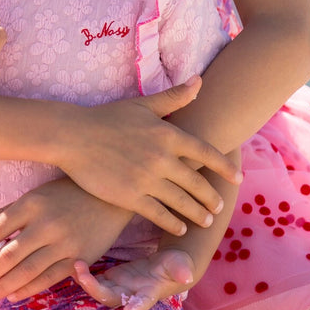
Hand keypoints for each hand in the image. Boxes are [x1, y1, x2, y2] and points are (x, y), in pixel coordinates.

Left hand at [0, 178, 132, 302]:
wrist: (110, 198)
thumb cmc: (66, 195)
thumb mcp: (37, 195)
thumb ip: (11, 213)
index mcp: (31, 203)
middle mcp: (46, 223)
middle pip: (8, 255)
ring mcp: (64, 242)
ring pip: (26, 271)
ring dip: (4, 287)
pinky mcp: (79, 258)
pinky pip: (49, 278)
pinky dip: (28, 289)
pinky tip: (14, 295)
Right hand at [52, 79, 241, 230]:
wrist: (73, 136)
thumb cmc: (107, 118)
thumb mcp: (142, 104)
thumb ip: (174, 97)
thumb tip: (200, 81)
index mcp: (167, 134)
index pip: (206, 153)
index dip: (224, 168)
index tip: (237, 179)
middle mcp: (162, 158)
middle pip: (197, 183)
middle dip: (211, 198)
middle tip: (219, 207)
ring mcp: (146, 179)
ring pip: (182, 202)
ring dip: (197, 214)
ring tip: (206, 220)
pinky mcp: (130, 196)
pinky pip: (159, 214)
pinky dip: (173, 223)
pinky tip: (179, 228)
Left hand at [73, 249, 194, 309]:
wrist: (167, 267)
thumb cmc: (177, 267)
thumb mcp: (181, 265)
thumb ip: (181, 270)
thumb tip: (187, 276)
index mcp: (150, 293)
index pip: (143, 302)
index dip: (136, 307)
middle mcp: (132, 295)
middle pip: (111, 298)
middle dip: (95, 289)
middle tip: (83, 275)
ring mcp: (120, 287)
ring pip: (99, 290)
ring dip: (86, 281)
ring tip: (76, 265)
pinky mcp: (112, 278)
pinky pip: (94, 280)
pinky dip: (83, 274)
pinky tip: (74, 263)